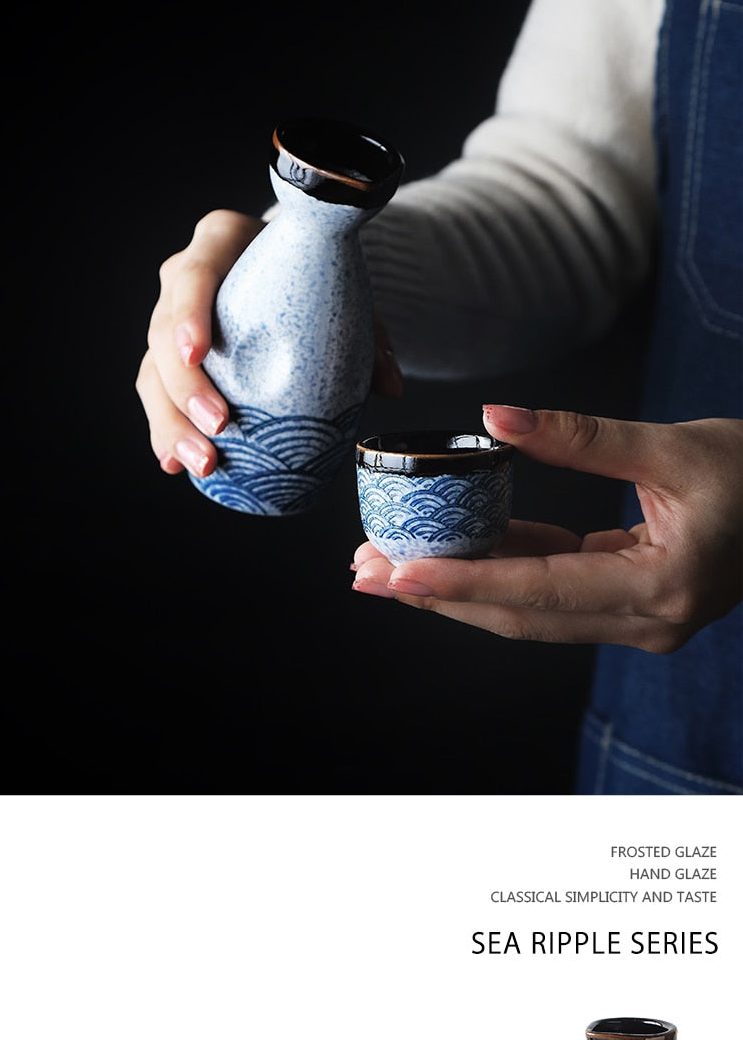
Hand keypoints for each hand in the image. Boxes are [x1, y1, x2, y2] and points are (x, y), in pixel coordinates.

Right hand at [136, 208, 402, 479]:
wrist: (290, 265)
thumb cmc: (312, 270)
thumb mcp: (340, 286)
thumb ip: (366, 332)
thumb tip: (391, 386)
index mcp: (219, 242)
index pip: (193, 275)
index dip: (188, 315)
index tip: (198, 354)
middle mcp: (181, 279)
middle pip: (163, 334)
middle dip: (185, 388)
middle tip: (219, 427)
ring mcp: (170, 321)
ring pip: (153, 374)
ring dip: (171, 424)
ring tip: (202, 463)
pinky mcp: (170, 358)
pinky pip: (157, 395)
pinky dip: (167, 431)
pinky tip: (176, 464)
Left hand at [352, 406, 742, 653]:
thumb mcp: (673, 444)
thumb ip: (580, 437)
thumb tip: (494, 418)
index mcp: (661, 587)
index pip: (540, 591)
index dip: (463, 583)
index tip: (398, 573)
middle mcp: (649, 620)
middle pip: (523, 617)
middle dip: (440, 595)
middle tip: (366, 574)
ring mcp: (643, 619)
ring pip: (533, 612)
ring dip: (463, 587)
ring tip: (392, 563)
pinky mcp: (635, 602)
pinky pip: (557, 591)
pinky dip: (505, 570)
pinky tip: (460, 546)